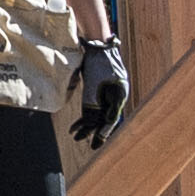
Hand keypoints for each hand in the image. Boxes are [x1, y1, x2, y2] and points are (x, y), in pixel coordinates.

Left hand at [68, 36, 128, 151]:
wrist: (98, 48)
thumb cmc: (104, 64)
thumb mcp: (105, 84)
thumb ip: (106, 103)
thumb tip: (106, 120)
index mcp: (120, 97)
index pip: (113, 119)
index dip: (105, 131)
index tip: (98, 139)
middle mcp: (112, 100)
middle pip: (104, 121)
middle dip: (97, 135)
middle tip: (92, 148)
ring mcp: (103, 97)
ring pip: (95, 118)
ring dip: (86, 129)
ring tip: (76, 138)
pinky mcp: (94, 95)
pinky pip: (89, 111)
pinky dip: (82, 120)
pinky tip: (74, 128)